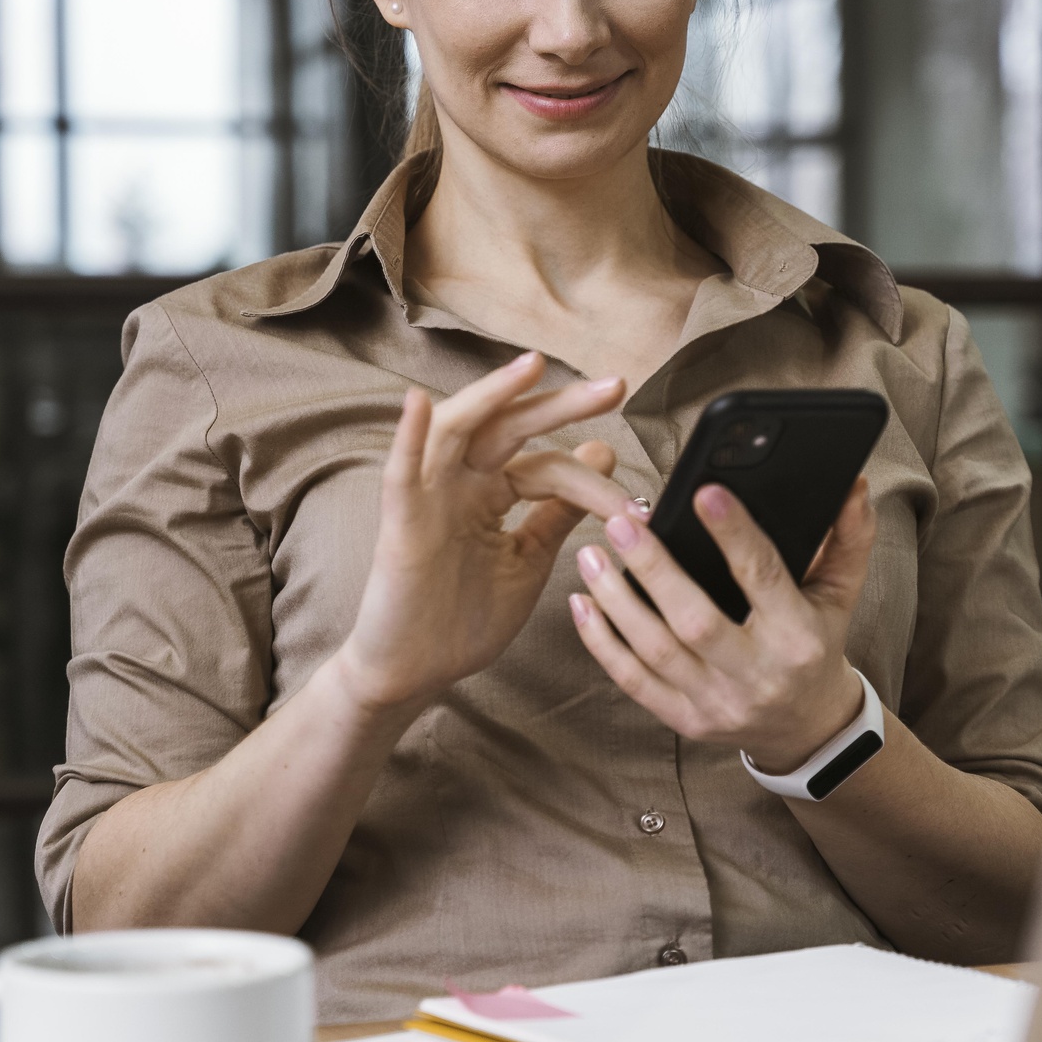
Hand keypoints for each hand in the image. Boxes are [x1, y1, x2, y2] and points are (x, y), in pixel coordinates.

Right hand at [337, 351, 629, 717]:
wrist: (415, 675)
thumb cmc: (463, 620)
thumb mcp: (528, 559)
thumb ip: (559, 510)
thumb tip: (602, 454)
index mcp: (492, 492)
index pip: (550, 467)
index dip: (595, 482)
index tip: (640, 508)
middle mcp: (461, 483)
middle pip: (512, 428)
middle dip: (563, 405)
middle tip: (616, 386)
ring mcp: (429, 498)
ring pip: (458, 430)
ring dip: (492, 396)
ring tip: (530, 366)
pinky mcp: (401, 525)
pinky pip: (401, 474)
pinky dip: (409, 437)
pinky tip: (419, 404)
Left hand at [569, 477, 875, 773]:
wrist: (806, 728)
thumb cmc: (816, 646)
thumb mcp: (840, 595)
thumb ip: (848, 540)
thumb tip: (852, 487)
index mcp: (797, 638)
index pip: (762, 578)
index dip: (734, 535)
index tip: (705, 492)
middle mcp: (756, 675)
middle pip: (695, 621)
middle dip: (654, 568)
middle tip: (620, 520)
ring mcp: (715, 703)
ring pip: (654, 650)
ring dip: (616, 600)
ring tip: (591, 552)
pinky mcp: (684, 720)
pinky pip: (632, 680)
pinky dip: (601, 641)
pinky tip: (581, 602)